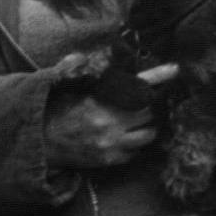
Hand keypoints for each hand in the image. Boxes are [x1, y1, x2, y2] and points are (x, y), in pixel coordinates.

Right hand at [46, 63, 179, 169]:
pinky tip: (125, 140)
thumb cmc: (53, 113)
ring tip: (138, 123)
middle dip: (147, 106)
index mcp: (100, 99)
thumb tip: (80, 56)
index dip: (158, 76)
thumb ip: (73, 68)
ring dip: (146, 127)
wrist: (40, 144)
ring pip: (147, 134)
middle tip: (143, 103)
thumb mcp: (63, 87)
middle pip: (147, 110)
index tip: (175, 69)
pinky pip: (135, 153)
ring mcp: (111, 142)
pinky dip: (134, 146)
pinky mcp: (109, 159)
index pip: (136, 84)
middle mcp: (109, 121)